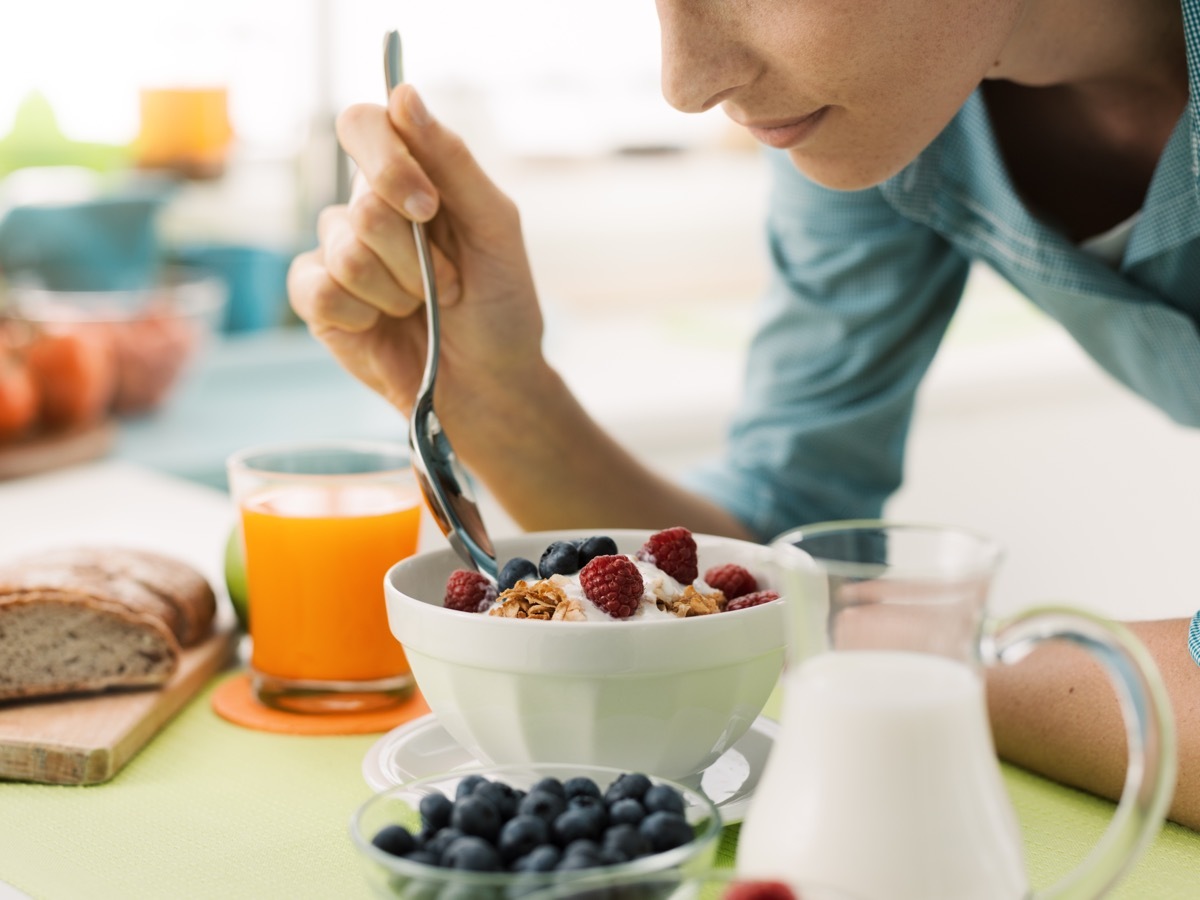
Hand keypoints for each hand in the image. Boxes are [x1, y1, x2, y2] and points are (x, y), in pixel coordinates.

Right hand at [288, 85, 544, 421]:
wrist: (491, 381)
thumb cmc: (500, 302)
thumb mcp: (495, 226)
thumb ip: (452, 160)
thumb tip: (403, 92)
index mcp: (410, 177)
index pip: (365, 125)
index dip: (389, 161)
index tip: (428, 207)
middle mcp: (365, 207)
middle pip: (363, 202)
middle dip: (416, 255)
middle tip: (447, 283)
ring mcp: (337, 252)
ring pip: (345, 251)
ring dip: (398, 290)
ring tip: (422, 307)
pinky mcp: (318, 301)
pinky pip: (320, 290)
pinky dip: (363, 314)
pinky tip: (383, 325)